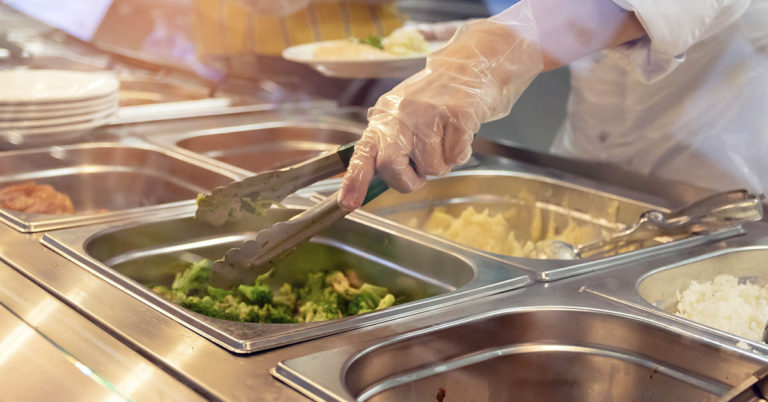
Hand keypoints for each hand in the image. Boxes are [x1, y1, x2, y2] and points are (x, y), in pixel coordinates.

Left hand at [340, 4, 544, 209]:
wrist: (474, 62)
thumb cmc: (438, 97)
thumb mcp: (404, 114)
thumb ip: (390, 142)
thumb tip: (381, 178)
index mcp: (385, 116)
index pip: (363, 151)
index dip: (354, 179)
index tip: (349, 203)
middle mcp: (402, 113)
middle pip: (391, 166)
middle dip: (407, 181)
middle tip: (420, 174)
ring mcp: (430, 113)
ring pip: (432, 168)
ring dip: (442, 162)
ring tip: (446, 137)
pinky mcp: (458, 115)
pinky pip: (457, 157)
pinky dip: (462, 152)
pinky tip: (461, 132)